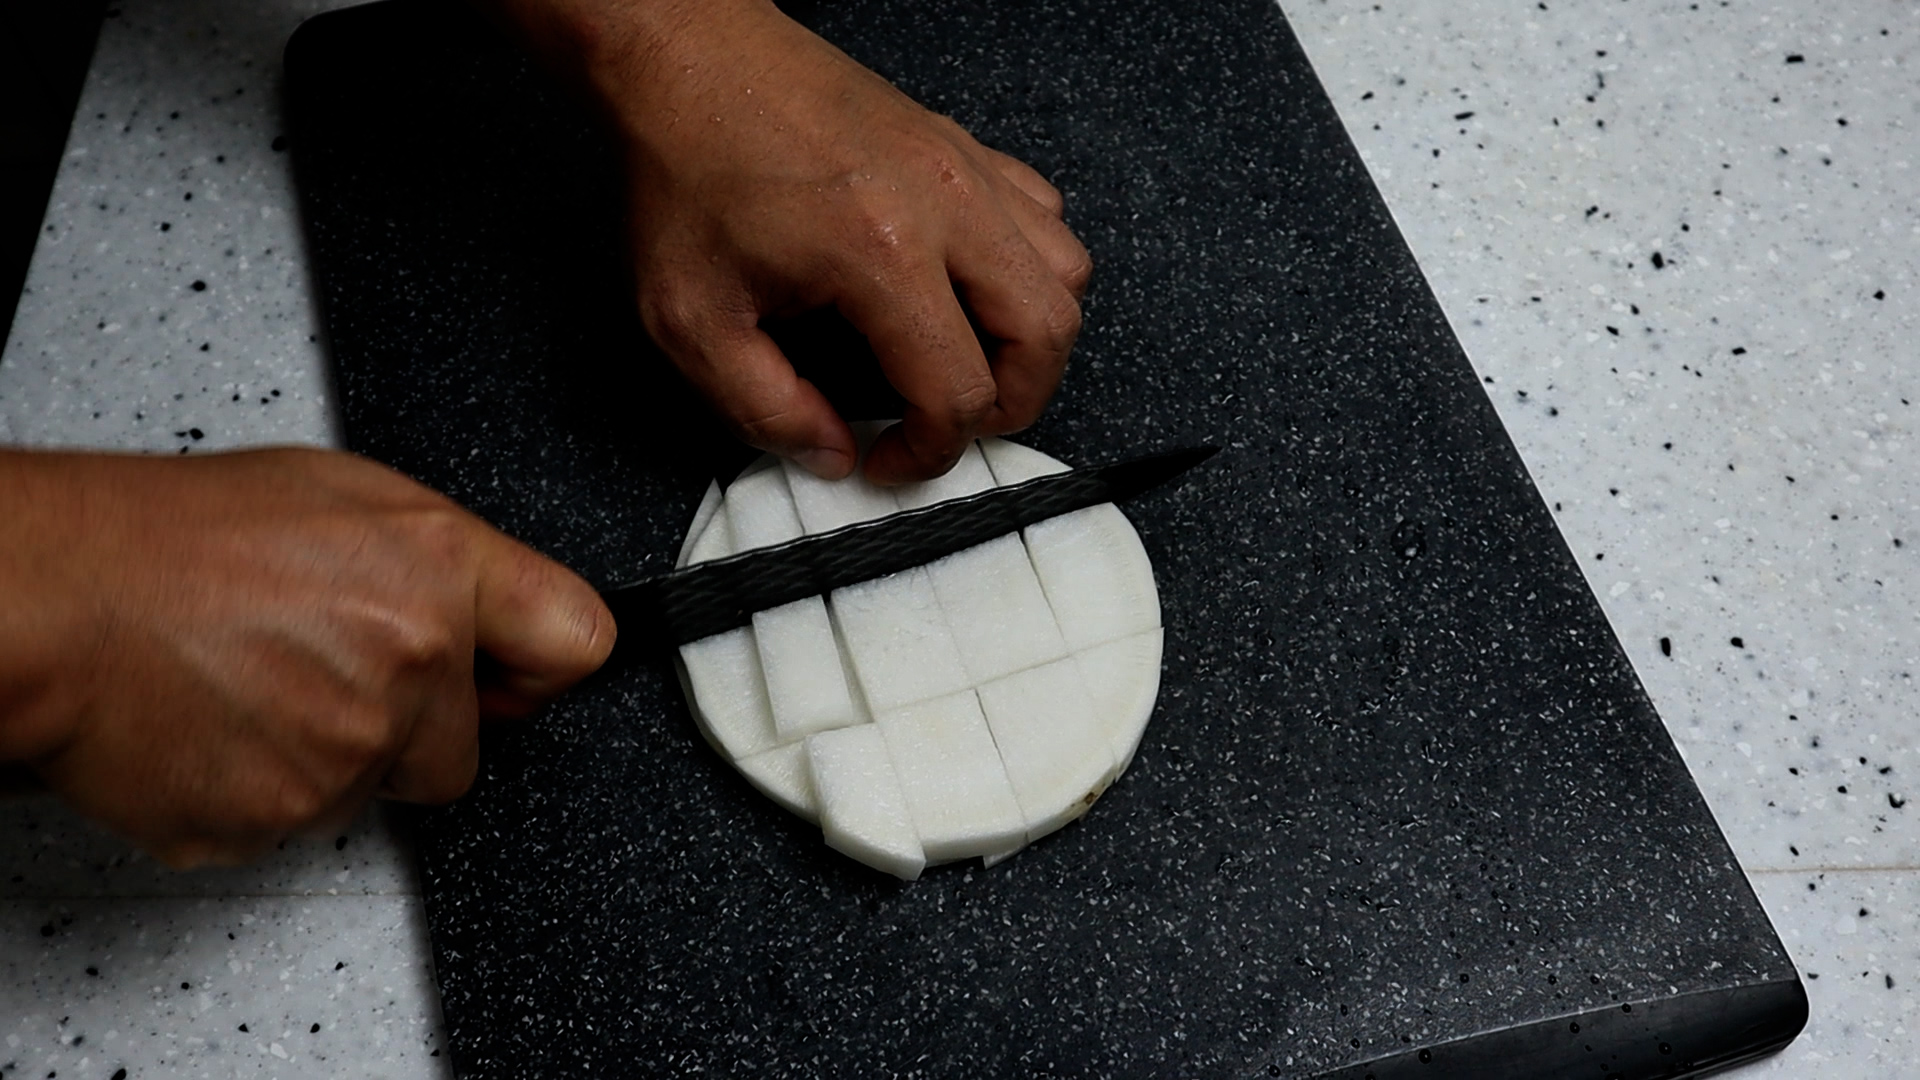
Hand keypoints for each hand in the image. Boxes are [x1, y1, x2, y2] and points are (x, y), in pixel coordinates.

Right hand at [0, 449, 613, 866]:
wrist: (53, 601)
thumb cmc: (173, 538)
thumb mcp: (343, 498)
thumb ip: (442, 565)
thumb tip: (494, 624)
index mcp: (438, 569)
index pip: (577, 641)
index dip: (544, 668)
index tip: (521, 678)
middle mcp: (411, 660)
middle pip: (468, 747)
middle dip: (415, 727)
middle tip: (330, 674)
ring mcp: (349, 748)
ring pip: (379, 786)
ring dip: (334, 754)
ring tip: (256, 685)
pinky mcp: (283, 818)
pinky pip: (302, 822)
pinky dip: (267, 788)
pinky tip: (224, 726)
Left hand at [497, 0, 1091, 481]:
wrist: (688, 58)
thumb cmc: (685, 172)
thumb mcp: (691, 318)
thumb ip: (763, 406)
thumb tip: (833, 454)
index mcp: (877, 253)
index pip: (957, 390)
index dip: (928, 453)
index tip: (887, 460)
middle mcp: (942, 203)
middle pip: (1046, 334)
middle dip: (1011, 404)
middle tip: (953, 425)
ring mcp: (963, 165)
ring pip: (1065, 273)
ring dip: (1031, 336)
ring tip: (971, 361)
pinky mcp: (962, 142)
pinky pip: (1043, 215)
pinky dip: (1029, 267)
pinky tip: (969, 288)